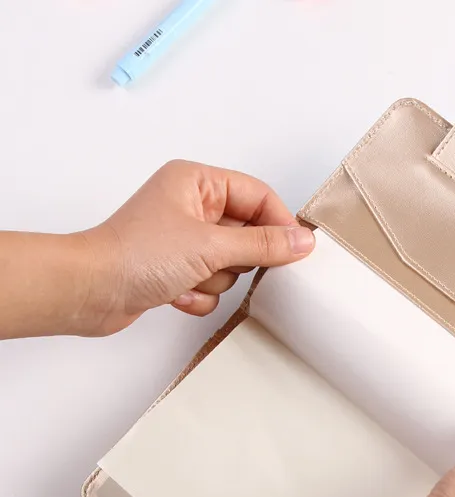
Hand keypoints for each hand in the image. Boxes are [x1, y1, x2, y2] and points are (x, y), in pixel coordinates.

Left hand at [80, 160, 314, 334]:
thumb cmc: (137, 255)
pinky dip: (198, 295)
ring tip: (187, 278)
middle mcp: (191, 206)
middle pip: (247, 233)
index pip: (258, 195)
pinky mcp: (176, 269)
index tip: (293, 251)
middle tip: (220, 263)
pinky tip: (175, 294)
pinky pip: (211, 285)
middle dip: (236, 259)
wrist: (91, 290)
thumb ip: (263, 244)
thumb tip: (302, 241)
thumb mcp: (211, 246)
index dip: (278, 223)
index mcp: (197, 182)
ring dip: (214, 280)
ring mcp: (184, 240)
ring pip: (231, 264)